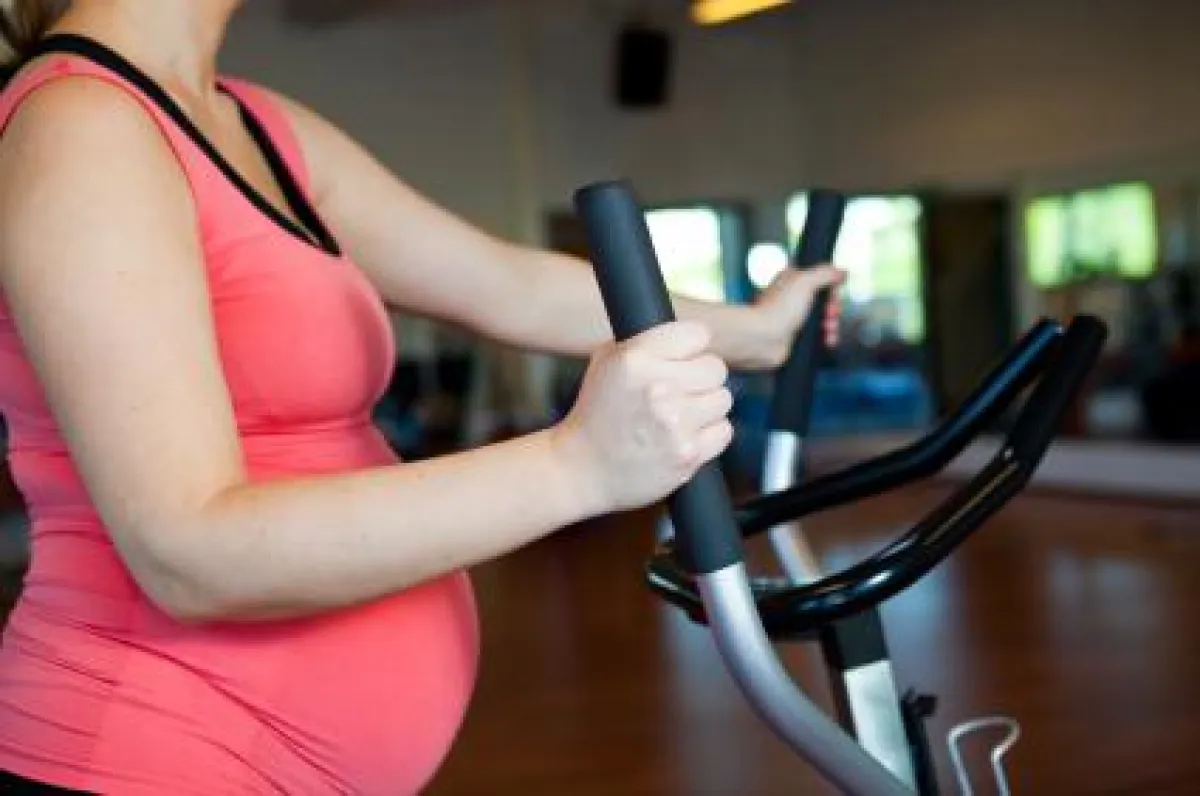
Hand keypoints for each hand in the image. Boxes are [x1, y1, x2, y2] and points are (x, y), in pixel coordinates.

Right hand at [551, 321, 732, 515]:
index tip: (683, 359)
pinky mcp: (688, 454)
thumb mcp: (606, 362)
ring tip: (680, 416)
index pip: (697, 334)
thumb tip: (690, 336)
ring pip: (722, 399)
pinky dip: (709, 434)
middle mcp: (658, 389)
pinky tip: (685, 436)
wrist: (582, 469)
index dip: (691, 347)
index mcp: (636, 360)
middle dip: (701, 378)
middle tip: (681, 391)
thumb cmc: (597, 414)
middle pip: (715, 368)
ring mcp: (675, 425)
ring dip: (706, 407)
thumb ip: (646, 343)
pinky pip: (723, 431)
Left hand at [750, 265, 845, 368]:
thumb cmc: (777, 310)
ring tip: (828, 330)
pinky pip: (818, 336)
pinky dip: (826, 338)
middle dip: (833, 309)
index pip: (821, 280)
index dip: (831, 288)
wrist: (763, 339)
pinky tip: (827, 340)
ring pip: (823, 319)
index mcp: (793, 280)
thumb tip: (841, 271)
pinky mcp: (796, 336)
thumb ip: (825, 273)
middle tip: (830, 314)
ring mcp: (794, 318)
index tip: (833, 295)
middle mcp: (793, 298)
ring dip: (832, 325)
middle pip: (825, 301)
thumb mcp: (805, 282)